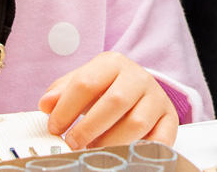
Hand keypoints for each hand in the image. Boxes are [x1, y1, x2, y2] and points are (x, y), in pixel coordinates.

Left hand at [38, 52, 177, 148]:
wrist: (140, 90)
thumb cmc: (106, 89)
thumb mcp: (84, 82)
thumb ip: (62, 92)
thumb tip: (47, 105)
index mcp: (113, 63)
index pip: (86, 83)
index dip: (66, 109)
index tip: (54, 128)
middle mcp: (138, 77)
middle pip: (114, 102)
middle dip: (88, 128)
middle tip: (72, 144)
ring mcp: (157, 98)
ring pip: (136, 123)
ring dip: (111, 142)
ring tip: (95, 149)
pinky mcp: (169, 120)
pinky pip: (160, 140)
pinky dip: (140, 151)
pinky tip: (122, 154)